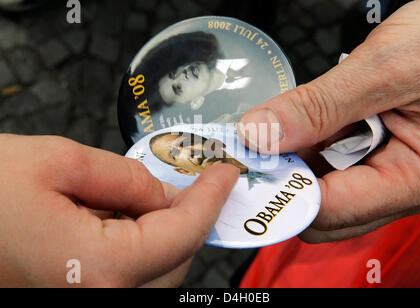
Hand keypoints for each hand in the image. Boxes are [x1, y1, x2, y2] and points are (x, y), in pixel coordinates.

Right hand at [0, 134, 238, 286]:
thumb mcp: (57, 163)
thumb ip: (124, 178)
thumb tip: (165, 192)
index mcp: (96, 270)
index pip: (182, 233)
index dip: (209, 198)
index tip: (225, 173)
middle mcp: (99, 301)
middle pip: (175, 260)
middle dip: (189, 217)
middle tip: (191, 180)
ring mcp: (85, 305)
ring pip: (156, 274)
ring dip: (166, 235)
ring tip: (147, 197)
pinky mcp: (75, 297)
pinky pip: (129, 279)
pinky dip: (141, 249)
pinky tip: (122, 220)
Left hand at [238, 0, 419, 242]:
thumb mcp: (387, 67)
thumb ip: (320, 106)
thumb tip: (259, 135)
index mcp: (419, 178)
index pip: (333, 211)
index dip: (283, 191)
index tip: (249, 163)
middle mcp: (405, 185)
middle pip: (326, 208)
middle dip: (288, 177)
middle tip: (257, 142)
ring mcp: (393, 170)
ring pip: (327, 185)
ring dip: (298, 159)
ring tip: (281, 124)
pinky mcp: (382, 153)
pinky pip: (336, 162)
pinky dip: (313, 144)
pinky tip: (304, 120)